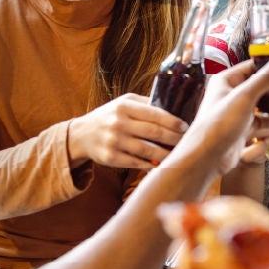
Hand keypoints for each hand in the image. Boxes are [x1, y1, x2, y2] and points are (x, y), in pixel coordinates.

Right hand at [67, 93, 190, 169]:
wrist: (81, 134)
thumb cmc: (109, 117)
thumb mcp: (123, 103)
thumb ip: (145, 104)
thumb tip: (174, 108)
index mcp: (123, 106)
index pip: (154, 113)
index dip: (172, 121)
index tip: (185, 127)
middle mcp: (118, 123)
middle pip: (153, 132)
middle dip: (173, 138)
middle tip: (186, 141)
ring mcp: (114, 141)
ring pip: (147, 150)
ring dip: (166, 154)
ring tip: (178, 154)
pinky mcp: (111, 158)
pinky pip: (136, 162)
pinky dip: (151, 164)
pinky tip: (161, 164)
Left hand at [172, 57, 268, 176]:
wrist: (206, 158)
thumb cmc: (217, 125)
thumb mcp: (245, 97)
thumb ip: (266, 78)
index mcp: (226, 81)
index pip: (253, 67)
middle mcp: (231, 95)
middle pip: (262, 88)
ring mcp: (237, 113)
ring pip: (264, 108)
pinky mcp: (242, 129)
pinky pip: (262, 124)